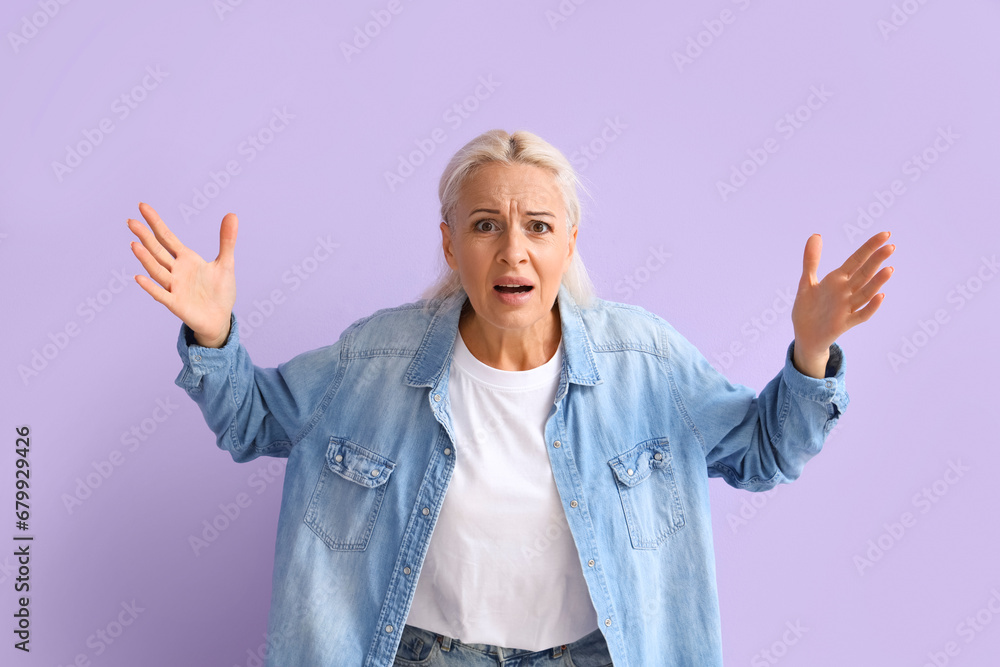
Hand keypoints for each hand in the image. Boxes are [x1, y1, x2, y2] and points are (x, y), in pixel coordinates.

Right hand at [128, 202, 237, 347]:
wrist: (220, 318)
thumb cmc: (220, 291)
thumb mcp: (226, 263)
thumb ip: (227, 240)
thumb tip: (232, 214)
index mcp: (186, 259)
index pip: (167, 237)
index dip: (155, 222)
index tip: (142, 206)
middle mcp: (176, 271)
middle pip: (157, 251)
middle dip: (145, 236)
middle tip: (130, 221)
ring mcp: (174, 287)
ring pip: (157, 271)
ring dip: (146, 259)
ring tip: (134, 244)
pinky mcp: (176, 304)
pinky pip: (161, 295)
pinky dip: (151, 287)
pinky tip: (139, 278)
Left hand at [791, 231, 894, 377]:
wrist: (804, 335)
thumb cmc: (807, 308)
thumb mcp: (807, 282)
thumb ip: (811, 260)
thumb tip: (816, 235)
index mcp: (837, 280)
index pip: (856, 260)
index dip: (869, 248)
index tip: (885, 235)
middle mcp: (846, 292)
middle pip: (864, 274)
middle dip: (876, 261)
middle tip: (891, 246)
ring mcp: (847, 308)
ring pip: (865, 293)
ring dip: (877, 283)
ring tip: (889, 269)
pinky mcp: (845, 323)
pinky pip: (861, 315)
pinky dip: (871, 307)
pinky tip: (880, 297)